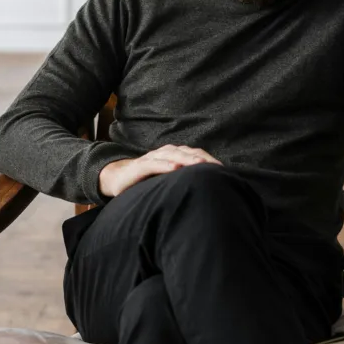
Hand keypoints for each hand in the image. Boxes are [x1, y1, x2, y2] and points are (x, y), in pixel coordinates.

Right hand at [98, 144, 222, 197]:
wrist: (119, 178)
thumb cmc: (148, 180)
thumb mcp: (168, 180)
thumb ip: (184, 181)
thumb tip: (208, 190)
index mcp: (175, 154)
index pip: (197, 154)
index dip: (210, 160)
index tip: (224, 170)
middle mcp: (166, 152)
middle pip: (189, 153)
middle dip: (203, 159)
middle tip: (217, 167)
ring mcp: (153, 158)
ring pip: (174, 155)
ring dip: (187, 159)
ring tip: (200, 164)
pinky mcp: (141, 165)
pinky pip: (155, 164)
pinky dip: (165, 165)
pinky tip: (175, 168)